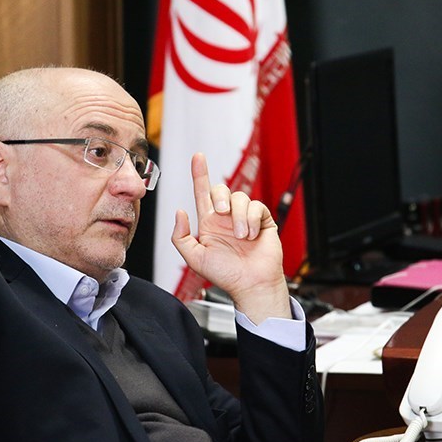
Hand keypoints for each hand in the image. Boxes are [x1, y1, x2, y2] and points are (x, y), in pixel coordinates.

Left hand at [171, 153, 290, 323]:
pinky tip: (252, 236)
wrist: (251, 285)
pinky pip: (257, 206)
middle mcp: (227, 218)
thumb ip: (181, 237)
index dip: (199, 173)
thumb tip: (179, 212)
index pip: (202, 193)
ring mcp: (245, 218)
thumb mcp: (195, 258)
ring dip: (238, 216)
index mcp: (210, 224)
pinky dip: (252, 220)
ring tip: (241, 236)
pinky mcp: (262, 220)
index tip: (198, 157)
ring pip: (240, 197)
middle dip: (221, 197)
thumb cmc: (225, 275)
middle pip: (222, 189)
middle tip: (221, 213)